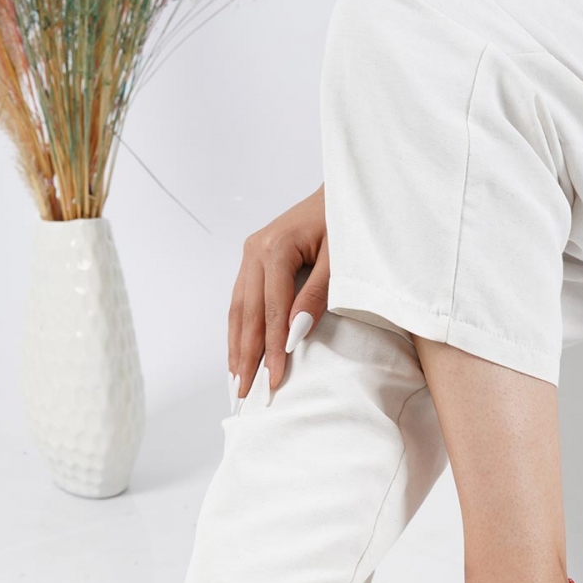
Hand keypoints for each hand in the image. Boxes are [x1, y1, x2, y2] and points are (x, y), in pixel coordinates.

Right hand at [228, 185, 329, 402]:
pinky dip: (238, 328)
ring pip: (238, 309)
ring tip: (236, 380)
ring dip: (236, 346)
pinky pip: (240, 300)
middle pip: (248, 314)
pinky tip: (237, 350)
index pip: (273, 312)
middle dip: (247, 356)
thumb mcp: (339, 258)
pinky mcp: (252, 257)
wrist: (341, 189)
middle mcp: (255, 250)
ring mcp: (250, 253)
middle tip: (245, 393)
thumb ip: (317, 295)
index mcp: (276, 248)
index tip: (274, 381)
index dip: (273, 350)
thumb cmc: (346, 220)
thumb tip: (293, 334)